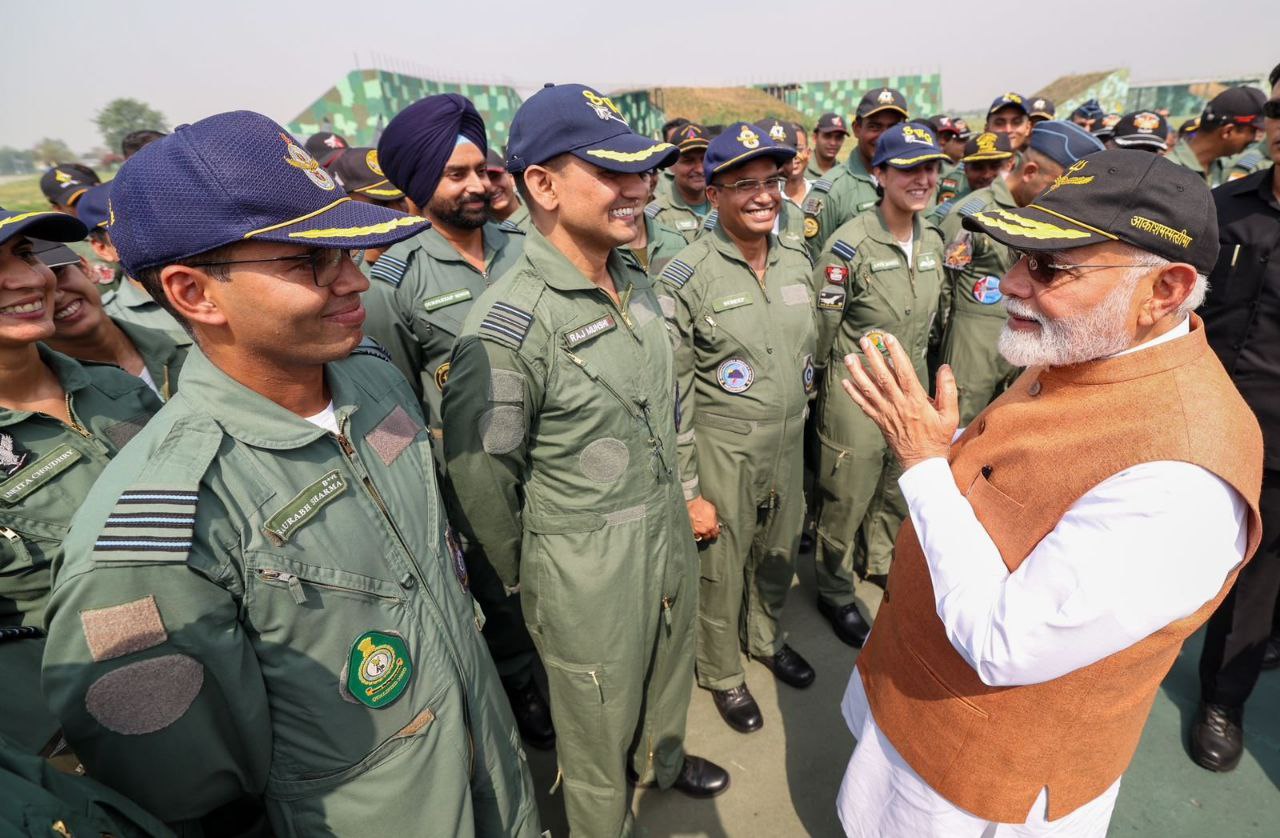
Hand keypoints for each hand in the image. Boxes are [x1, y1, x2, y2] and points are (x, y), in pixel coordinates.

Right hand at [686, 496, 720, 541]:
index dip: (715, 532)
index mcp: (711, 526)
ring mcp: (696, 531)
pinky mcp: (689, 529)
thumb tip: (716, 524)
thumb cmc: (703, 505)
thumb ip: (714, 519)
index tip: (714, 531)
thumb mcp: (713, 511)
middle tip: (707, 531)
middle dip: (708, 534)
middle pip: (707, 537)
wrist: (693, 502)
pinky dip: (694, 533)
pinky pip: (693, 535)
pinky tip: (695, 530)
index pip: (715, 534)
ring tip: (700, 531)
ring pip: (699, 537)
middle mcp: (704, 530)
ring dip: (701, 535)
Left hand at [840, 332, 958, 470]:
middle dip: (872, 357)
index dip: (895, 354)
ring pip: (869, 389)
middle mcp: (898, 405)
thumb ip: (948, 390)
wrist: (922, 462)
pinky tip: (846, 382)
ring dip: (858, 373)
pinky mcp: (879, 421)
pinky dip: (854, 393)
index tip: (888, 339)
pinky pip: (864, 405)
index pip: (904, 372)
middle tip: (864, 341)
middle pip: (882, 377)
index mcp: (916, 401)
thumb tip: (944, 368)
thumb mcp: (950, 415)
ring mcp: (886, 413)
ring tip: (849, 357)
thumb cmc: (938, 438)